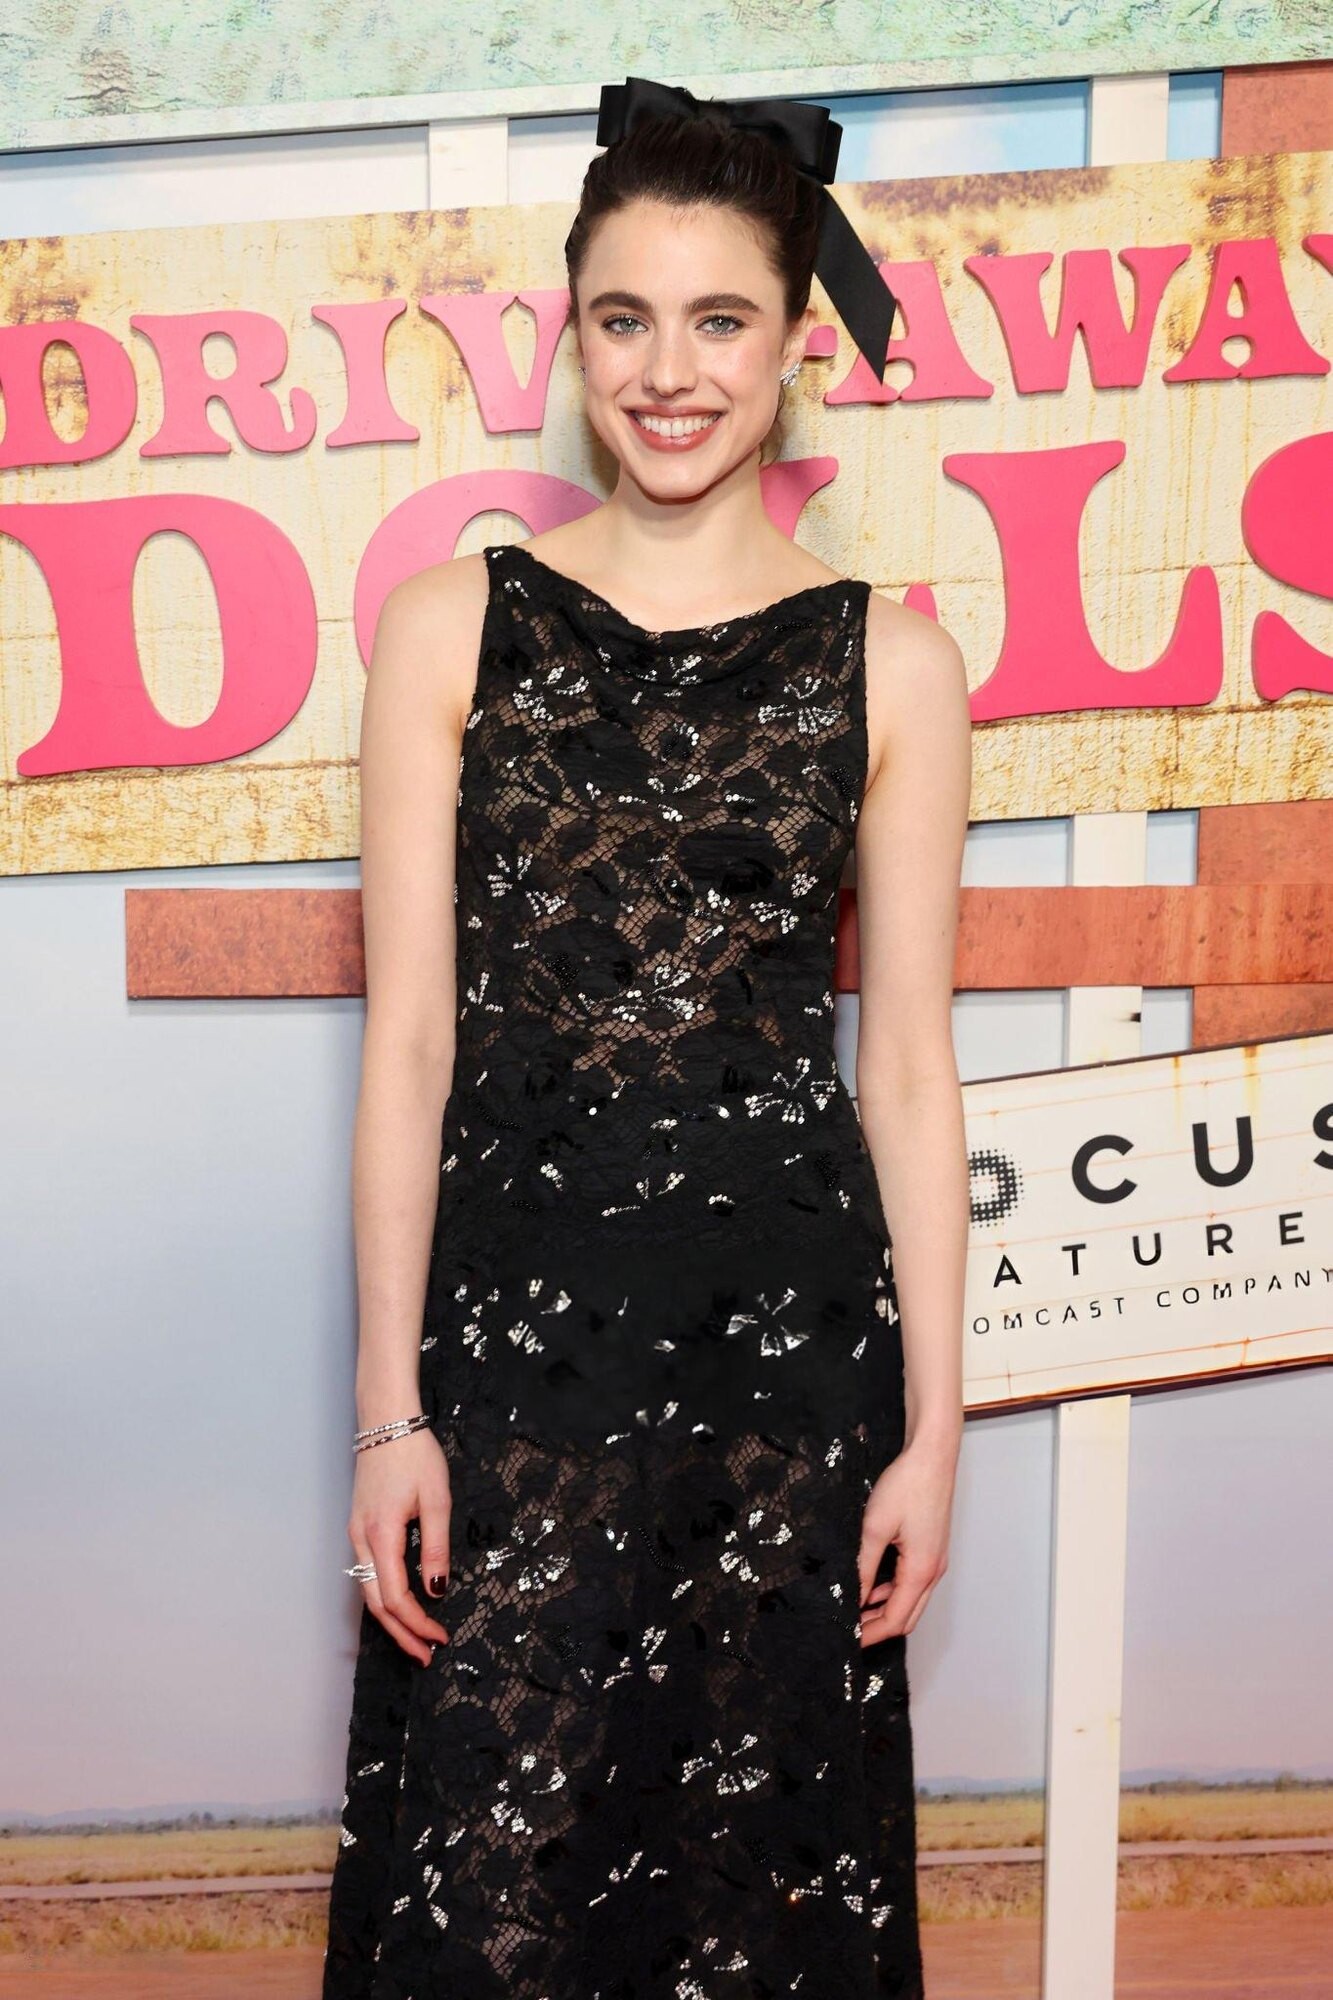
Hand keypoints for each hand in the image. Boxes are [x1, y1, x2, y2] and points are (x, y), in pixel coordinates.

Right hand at [346, 1426, 452, 1664]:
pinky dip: (384, 1597)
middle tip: (426, 1655)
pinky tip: (402, 1605)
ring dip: (392, 1619)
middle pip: (375, 1604)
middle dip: (401, 1634)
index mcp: (380, 1535)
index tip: (440, 1637)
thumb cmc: (414, 1455)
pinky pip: (368, 1574)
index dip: (417, 1623)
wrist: (386, 1421)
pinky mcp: (360, 1528)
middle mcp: (361, 1540)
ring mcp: (356, 1535)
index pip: (395, 1598)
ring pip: (368, 1591)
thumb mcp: (436, 1499)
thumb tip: (436, 1589)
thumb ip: (436, 1546)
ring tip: (417, 1638)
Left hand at [857, 1434, 956, 1646]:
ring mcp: (935, 1560)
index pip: (896, 1620)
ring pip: (912, 1601)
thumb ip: (864, 1567)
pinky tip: (872, 1586)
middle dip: (879, 1628)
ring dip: (886, 1610)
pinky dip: (893, 1592)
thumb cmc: (907, 1485)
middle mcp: (933, 1571)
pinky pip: (913, 1582)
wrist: (931, 1457)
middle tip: (850, 1631)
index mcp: (921, 1571)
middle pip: (908, 1617)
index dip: (871, 1634)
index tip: (849, 1640)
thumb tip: (854, 1597)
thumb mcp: (874, 1528)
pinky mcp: (931, 1549)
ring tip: (855, 1611)